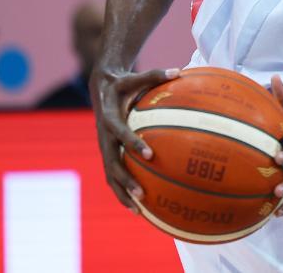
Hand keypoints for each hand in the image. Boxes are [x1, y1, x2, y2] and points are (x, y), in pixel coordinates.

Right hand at [91, 67, 180, 211]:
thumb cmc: (125, 83)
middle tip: (142, 193)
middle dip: (125, 179)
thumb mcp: (137, 76)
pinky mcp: (108, 154)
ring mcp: (104, 147)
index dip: (133, 144)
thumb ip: (156, 74)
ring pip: (110, 175)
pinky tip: (138, 207)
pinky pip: (113, 176)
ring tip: (138, 211)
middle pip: (111, 163)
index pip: (120, 133)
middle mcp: (104, 136)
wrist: (102, 88)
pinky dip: (122, 191)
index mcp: (110, 118)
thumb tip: (180, 71)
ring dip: (122, 192)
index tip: (149, 155)